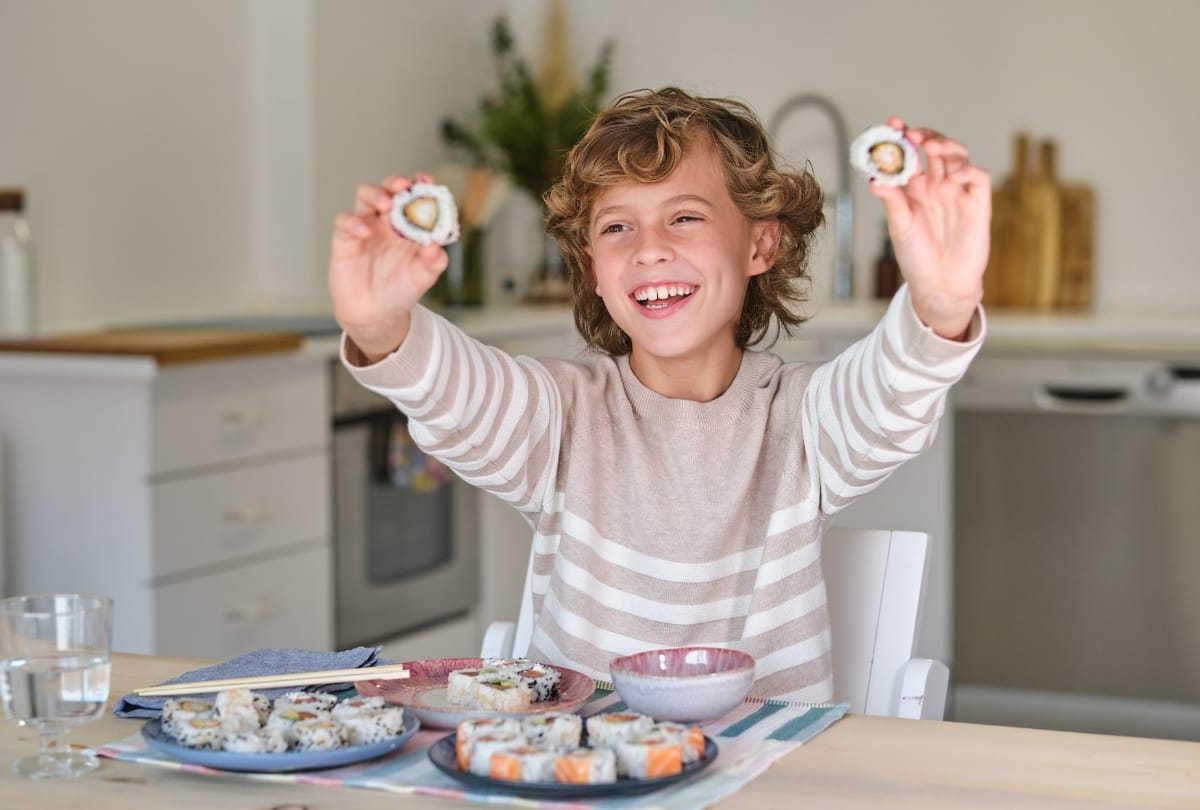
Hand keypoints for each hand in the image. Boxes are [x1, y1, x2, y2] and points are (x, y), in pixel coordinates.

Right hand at [329, 173, 448, 361]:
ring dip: (375, 194)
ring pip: (365, 196)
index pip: (415, 198)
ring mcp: (366, 227)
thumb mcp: (423, 279)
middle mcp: (387, 221)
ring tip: (385, 203)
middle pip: (389, 189)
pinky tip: (364, 231)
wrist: (374, 315)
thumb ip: (434, 262)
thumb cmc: (400, 291)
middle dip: (395, 183)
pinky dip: (353, 222)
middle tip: (403, 186)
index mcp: (410, 225)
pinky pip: (345, 222)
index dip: (421, 186)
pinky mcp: (345, 239)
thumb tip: (436, 246)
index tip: (427, 181)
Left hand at [869, 118, 990, 339]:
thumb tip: (874, 180)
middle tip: (911, 134)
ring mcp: (958, 192)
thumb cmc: (917, 258)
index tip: (891, 124)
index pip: (910, 156)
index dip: (902, 138)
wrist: (940, 286)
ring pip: (957, 157)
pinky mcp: (978, 203)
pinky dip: (968, 170)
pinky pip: (978, 178)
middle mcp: (937, 186)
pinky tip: (954, 174)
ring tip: (931, 146)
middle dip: (924, 136)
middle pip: (934, 149)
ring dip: (945, 146)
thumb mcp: (899, 228)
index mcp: (915, 189)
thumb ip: (892, 202)